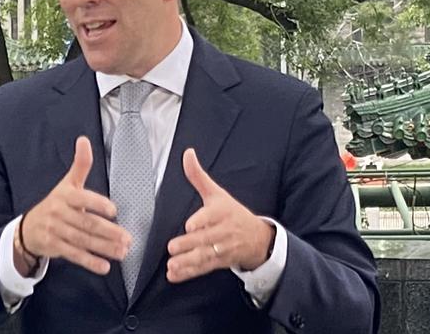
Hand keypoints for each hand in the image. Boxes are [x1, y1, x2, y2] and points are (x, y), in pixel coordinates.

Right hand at [20, 136, 130, 274]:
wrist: (29, 227)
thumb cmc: (56, 203)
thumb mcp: (67, 183)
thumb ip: (80, 164)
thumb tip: (83, 140)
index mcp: (65, 195)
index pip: (83, 199)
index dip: (98, 204)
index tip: (114, 211)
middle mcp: (60, 213)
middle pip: (87, 223)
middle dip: (109, 232)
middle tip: (128, 238)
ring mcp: (57, 231)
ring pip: (83, 240)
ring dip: (104, 248)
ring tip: (123, 252)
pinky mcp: (55, 248)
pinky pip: (75, 255)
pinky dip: (90, 262)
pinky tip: (105, 267)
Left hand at [166, 148, 274, 282]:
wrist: (258, 238)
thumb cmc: (232, 212)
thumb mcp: (217, 193)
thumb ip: (198, 176)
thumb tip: (187, 153)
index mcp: (221, 212)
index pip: (212, 216)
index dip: (201, 221)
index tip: (190, 226)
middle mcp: (223, 231)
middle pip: (206, 239)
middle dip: (189, 244)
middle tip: (172, 247)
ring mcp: (222, 249)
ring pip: (204, 256)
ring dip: (187, 262)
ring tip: (172, 265)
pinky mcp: (219, 263)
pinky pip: (203, 268)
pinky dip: (189, 273)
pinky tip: (174, 275)